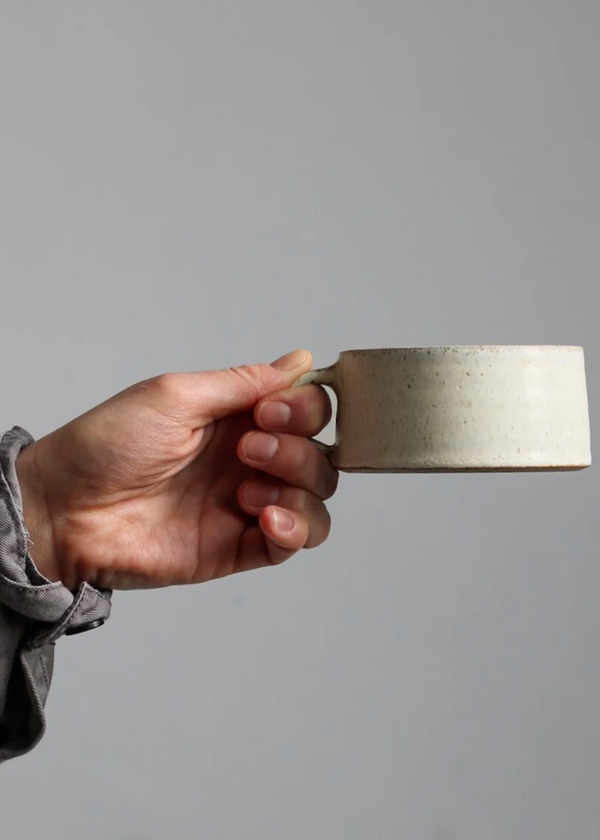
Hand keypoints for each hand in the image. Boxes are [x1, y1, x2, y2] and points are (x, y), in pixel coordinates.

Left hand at [16, 350, 337, 589]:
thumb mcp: (175, 396)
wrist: (65, 511)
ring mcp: (245, 504)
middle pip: (318, 454)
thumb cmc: (105, 446)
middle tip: (250, 448)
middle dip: (296, 450)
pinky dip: (295, 529)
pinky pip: (293, 543)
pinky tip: (265, 518)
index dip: (304, 410)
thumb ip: (242, 383)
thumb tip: (299, 360)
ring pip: (315, 498)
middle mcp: (248, 460)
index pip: (305, 410)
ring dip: (298, 488)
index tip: (271, 412)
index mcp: (236, 418)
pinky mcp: (237, 547)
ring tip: (248, 490)